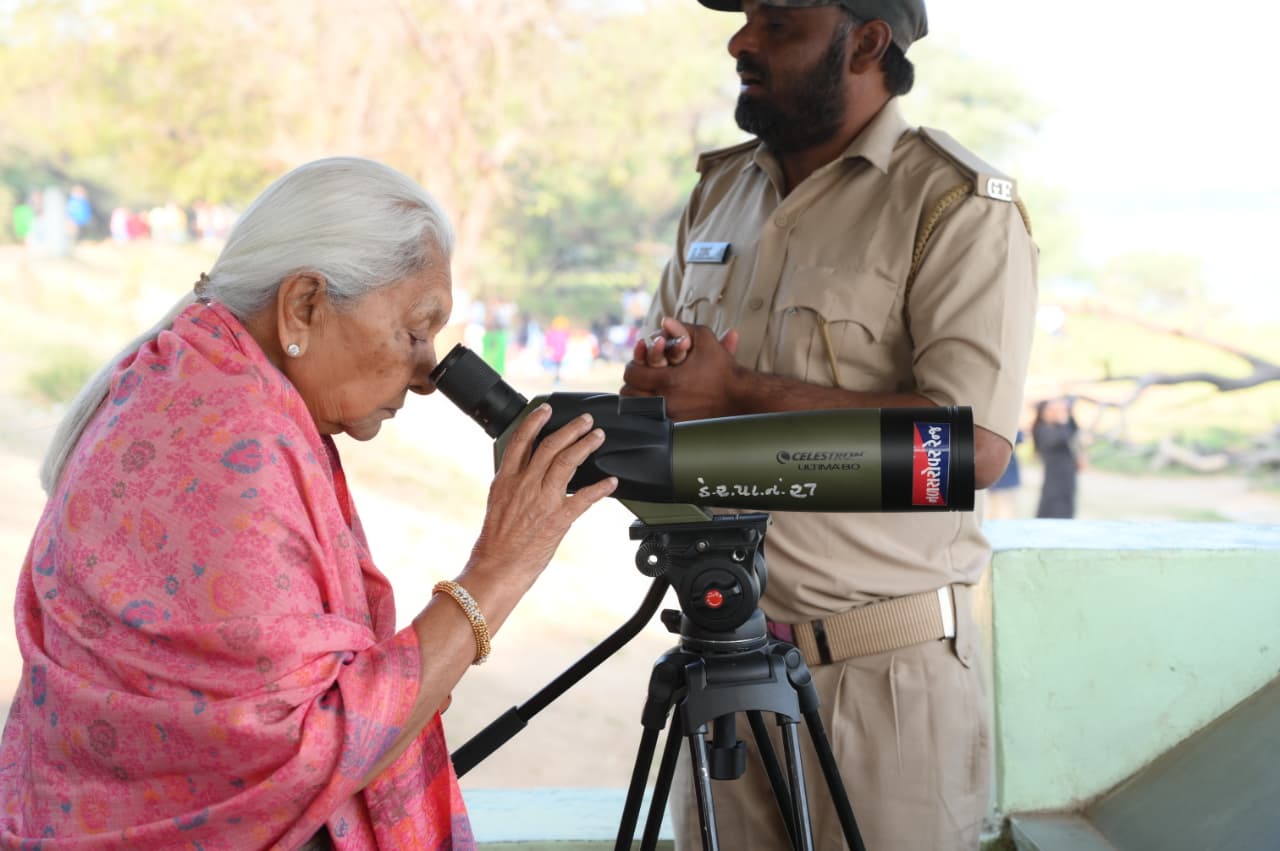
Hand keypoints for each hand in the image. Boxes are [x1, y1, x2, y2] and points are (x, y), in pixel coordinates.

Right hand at [469, 405, 616, 584]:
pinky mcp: (557, 518)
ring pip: (567, 462)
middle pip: (550, 446)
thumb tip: (527, 471)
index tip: (547, 409)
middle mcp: (524, 485)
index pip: (521, 441)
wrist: (496, 568)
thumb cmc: (495, 541)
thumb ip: (513, 484)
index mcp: (506, 480)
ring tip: (598, 436)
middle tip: (586, 420)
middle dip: (570, 429)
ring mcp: (542, 500)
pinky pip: (584, 498)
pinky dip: (600, 488)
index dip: (535, 422)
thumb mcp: (497, 503)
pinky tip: (611, 482)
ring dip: (585, 446)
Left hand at [622, 320, 742, 421]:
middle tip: (639, 377)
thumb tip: (664, 321)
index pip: (632, 374)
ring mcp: (670, 415)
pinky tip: (654, 404)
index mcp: (668, 379)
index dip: (633, 366)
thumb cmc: (722, 366)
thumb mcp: (705, 340)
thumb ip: (683, 328)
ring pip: (636, 410)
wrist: (738, 396)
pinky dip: (649, 412)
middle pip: (629, 393)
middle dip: (632, 383)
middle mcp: (665, 400)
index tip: (639, 364)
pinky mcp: (676, 426)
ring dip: (637, 398)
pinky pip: (650, 421)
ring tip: (643, 390)